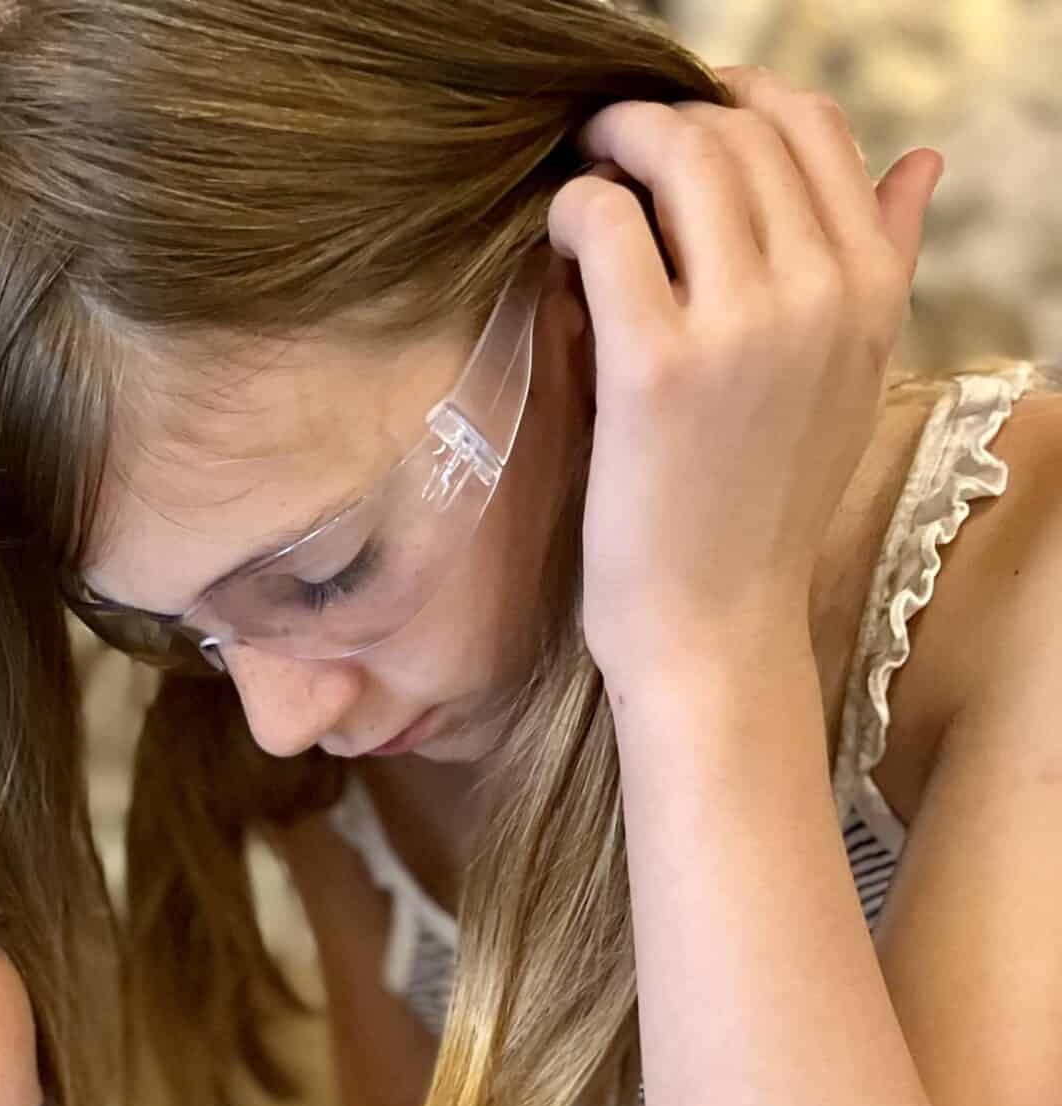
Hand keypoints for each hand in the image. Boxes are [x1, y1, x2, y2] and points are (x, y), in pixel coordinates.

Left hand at [547, 69, 940, 681]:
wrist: (716, 631)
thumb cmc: (762, 513)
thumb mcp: (848, 382)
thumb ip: (883, 263)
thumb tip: (918, 163)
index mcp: (870, 291)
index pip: (813, 128)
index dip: (734, 102)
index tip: (677, 124)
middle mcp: (819, 293)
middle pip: (738, 131)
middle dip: (661, 120)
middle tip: (608, 152)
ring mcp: (741, 326)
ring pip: (677, 156)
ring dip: (613, 147)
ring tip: (583, 181)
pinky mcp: (655, 364)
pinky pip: (606, 222)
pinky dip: (574, 209)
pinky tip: (560, 241)